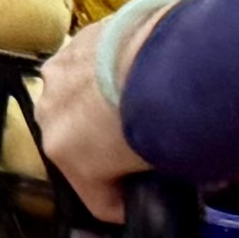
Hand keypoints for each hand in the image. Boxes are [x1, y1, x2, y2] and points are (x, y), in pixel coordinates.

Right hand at [35, 0, 173, 212]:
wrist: (170, 56)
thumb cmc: (167, 116)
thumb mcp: (174, 165)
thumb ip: (165, 175)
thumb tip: (189, 174)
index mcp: (64, 154)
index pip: (98, 196)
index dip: (131, 197)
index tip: (158, 190)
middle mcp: (49, 116)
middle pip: (79, 142)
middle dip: (109, 144)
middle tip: (154, 138)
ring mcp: (58, 76)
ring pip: (79, 101)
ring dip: (103, 103)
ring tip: (146, 96)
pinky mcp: (75, 40)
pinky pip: (89, 66)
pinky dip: (109, 69)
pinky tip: (141, 65)